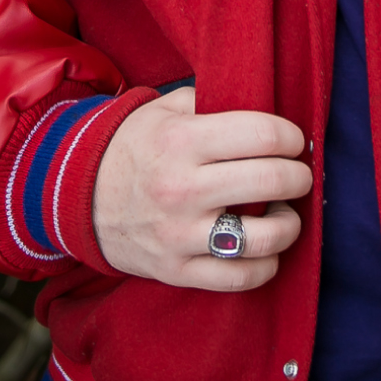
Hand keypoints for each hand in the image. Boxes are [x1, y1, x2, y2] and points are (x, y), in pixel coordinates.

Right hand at [93, 88, 311, 288]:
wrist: (81, 196)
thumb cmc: (137, 145)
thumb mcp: (167, 109)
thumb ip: (213, 102)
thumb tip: (268, 105)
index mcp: (183, 140)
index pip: (261, 134)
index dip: (290, 136)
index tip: (294, 141)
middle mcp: (183, 188)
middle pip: (269, 181)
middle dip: (298, 176)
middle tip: (299, 174)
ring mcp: (179, 235)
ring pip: (261, 238)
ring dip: (289, 224)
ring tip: (285, 211)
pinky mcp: (176, 271)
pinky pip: (238, 278)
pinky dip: (266, 265)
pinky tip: (267, 248)